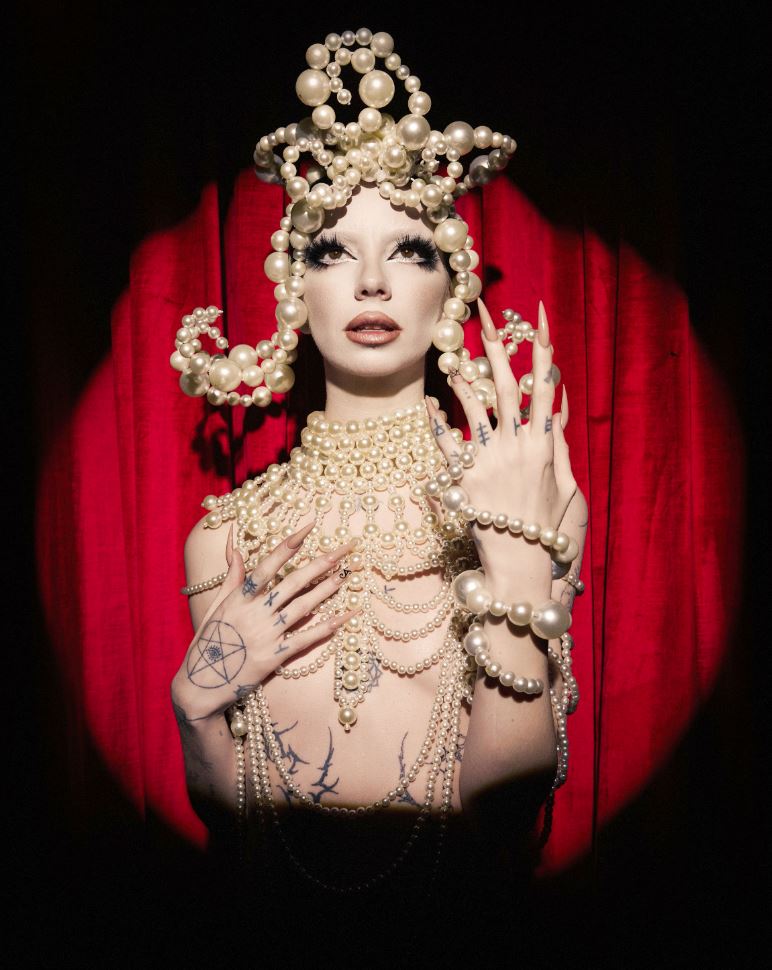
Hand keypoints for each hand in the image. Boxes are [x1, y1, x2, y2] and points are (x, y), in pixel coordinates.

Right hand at [171, 522, 357, 718]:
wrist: (200, 687)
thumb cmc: (207, 644)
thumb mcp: (215, 607)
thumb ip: (231, 578)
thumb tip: (235, 547)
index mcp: (238, 598)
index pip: (268, 565)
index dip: (289, 545)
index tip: (309, 528)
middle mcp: (254, 613)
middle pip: (293, 582)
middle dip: (321, 563)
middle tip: (345, 548)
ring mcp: (265, 635)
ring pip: (303, 606)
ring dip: (327, 589)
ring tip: (347, 574)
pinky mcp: (274, 657)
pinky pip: (306, 638)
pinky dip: (328, 626)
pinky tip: (346, 616)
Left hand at [426, 298, 576, 574]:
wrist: (523, 564)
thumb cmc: (548, 528)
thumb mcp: (566, 487)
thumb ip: (558, 447)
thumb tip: (556, 411)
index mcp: (544, 445)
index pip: (544, 385)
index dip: (543, 348)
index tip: (538, 318)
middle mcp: (517, 447)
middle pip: (506, 385)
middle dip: (496, 346)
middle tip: (484, 313)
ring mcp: (490, 463)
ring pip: (474, 409)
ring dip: (463, 377)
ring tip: (450, 351)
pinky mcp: (466, 480)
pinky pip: (447, 445)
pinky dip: (438, 422)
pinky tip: (428, 402)